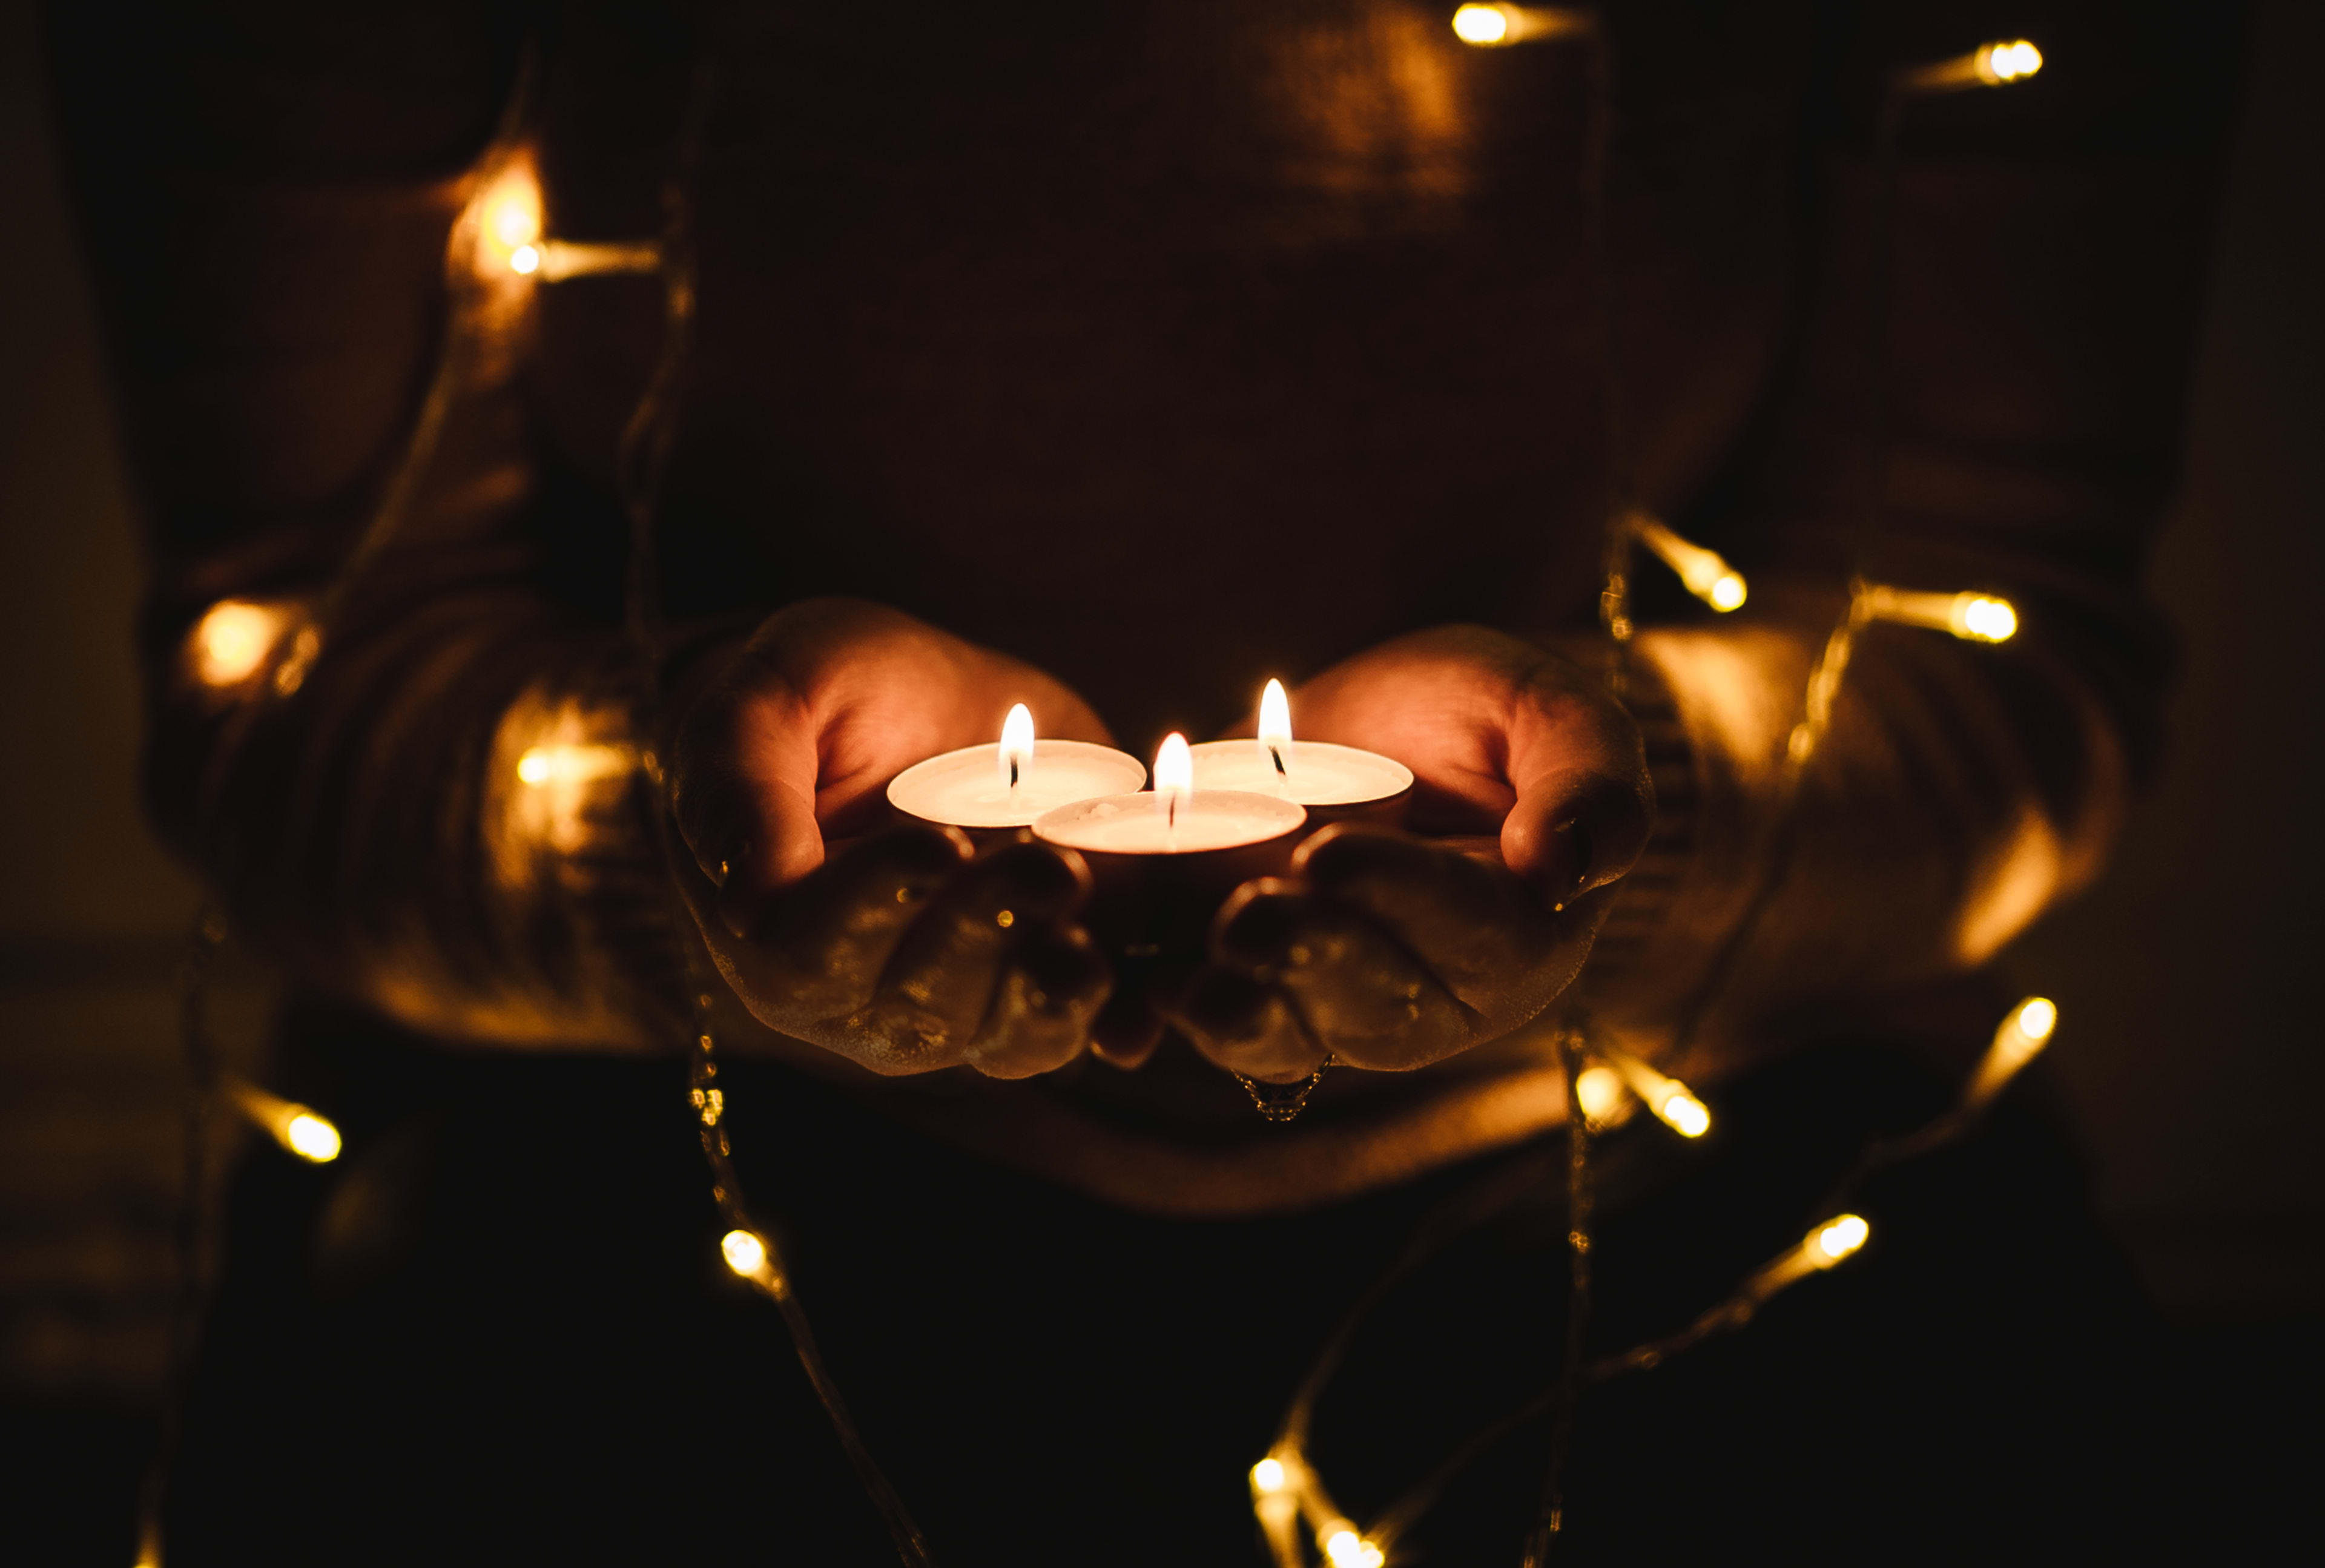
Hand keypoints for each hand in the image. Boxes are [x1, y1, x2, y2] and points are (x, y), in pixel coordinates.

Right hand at [667, 597, 1112, 1076]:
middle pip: (917, 1005)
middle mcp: (854, 995)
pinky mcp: (1033, 989)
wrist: (918, 702)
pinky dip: (1109, 1019)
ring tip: (1098, 910)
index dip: (876, 907)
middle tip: (1052, 864)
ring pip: (1000, 1035)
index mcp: (769, 928)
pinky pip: (1069, 1031)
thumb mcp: (772, 695)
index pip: (809, 953)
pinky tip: (1139, 999)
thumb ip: (739, 780)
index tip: (942, 844)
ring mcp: (950, 1005)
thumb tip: (747, 901)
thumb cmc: (823, 692)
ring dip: (1055, 988)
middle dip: (989, 933)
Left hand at [1169, 626, 1650, 1080]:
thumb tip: (1571, 870)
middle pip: (1373, 1001)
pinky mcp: (1249, 984)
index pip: (1470, 934)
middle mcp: (1430, 994)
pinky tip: (1127, 1009)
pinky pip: (1211, 1021)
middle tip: (1249, 914)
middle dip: (1305, 960)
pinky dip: (1166, 1019)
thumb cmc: (1492, 718)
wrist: (1388, 724)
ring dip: (1235, 1011)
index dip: (1399, 898)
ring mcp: (1333, 1001)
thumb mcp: (1552, 715)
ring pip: (1288, 1032)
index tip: (1332, 855)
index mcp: (1520, 935)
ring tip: (1187, 981)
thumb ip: (1586, 783)